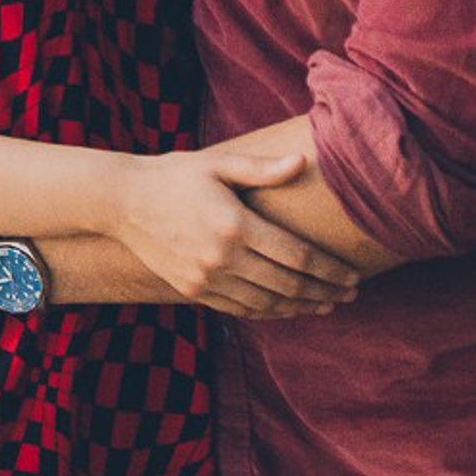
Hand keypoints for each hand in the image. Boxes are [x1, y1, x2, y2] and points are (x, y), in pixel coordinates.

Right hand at [106, 148, 360, 311]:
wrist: (120, 201)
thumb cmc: (172, 176)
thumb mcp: (216, 165)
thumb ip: (261, 169)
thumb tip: (301, 162)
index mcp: (236, 224)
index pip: (299, 257)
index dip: (332, 271)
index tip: (355, 277)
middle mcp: (224, 257)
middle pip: (290, 285)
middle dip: (326, 292)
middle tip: (351, 294)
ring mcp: (207, 278)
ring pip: (269, 303)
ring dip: (302, 306)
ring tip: (326, 304)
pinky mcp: (194, 290)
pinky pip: (242, 309)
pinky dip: (270, 313)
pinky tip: (286, 308)